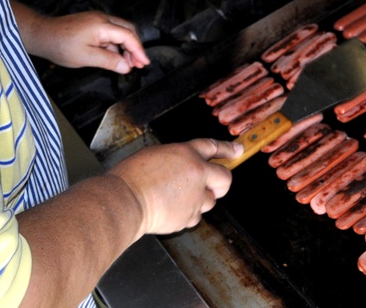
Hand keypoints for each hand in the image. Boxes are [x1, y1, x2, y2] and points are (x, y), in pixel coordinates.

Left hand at [20, 10, 149, 73]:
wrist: (42, 35)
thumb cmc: (60, 45)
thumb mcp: (86, 57)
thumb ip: (109, 61)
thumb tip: (126, 66)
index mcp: (102, 25)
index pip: (128, 36)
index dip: (139, 50)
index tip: (144, 63)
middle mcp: (102, 19)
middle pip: (127, 31)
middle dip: (135, 47)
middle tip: (138, 64)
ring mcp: (97, 20)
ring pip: (119, 32)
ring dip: (125, 48)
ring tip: (127, 64)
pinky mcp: (92, 24)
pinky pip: (109, 34)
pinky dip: (115, 46)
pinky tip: (114, 58)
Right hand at [108, 139, 240, 236]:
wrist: (126, 200)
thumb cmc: (133, 176)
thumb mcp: (156, 154)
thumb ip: (177, 159)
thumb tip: (183, 166)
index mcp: (186, 153)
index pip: (213, 147)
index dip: (228, 148)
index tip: (238, 149)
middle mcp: (197, 174)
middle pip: (225, 178)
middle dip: (222, 182)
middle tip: (214, 184)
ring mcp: (195, 197)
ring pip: (210, 201)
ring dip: (199, 200)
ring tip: (176, 198)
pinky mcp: (189, 216)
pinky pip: (195, 217)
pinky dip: (187, 214)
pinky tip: (171, 209)